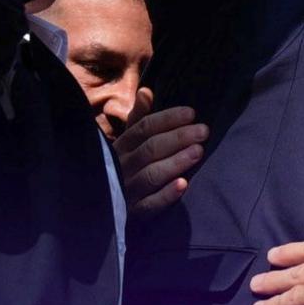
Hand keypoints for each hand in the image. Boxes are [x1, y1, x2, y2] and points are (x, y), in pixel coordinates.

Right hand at [114, 87, 208, 214]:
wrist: (99, 208)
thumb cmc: (121, 167)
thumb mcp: (126, 142)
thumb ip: (138, 118)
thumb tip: (147, 91)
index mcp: (120, 147)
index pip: (143, 128)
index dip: (168, 119)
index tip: (192, 113)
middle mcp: (121, 166)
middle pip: (150, 149)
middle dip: (178, 138)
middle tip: (203, 131)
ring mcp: (126, 190)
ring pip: (151, 174)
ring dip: (175, 162)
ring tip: (198, 151)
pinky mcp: (132, 213)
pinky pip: (149, 204)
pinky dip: (166, 195)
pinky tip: (183, 185)